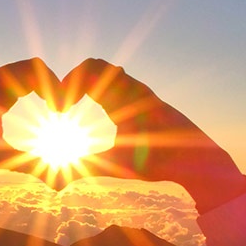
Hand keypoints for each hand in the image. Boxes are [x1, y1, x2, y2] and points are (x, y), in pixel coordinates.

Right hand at [0, 58, 61, 188]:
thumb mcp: (0, 159)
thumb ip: (26, 164)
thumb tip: (57, 182)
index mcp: (3, 96)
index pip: (36, 79)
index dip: (56, 90)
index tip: (63, 111)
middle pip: (34, 67)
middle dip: (56, 82)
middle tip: (64, 107)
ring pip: (23, 66)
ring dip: (44, 82)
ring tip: (56, 105)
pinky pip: (3, 75)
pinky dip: (23, 85)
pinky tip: (30, 104)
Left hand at [62, 59, 245, 212]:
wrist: (189, 163)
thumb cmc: (156, 162)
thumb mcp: (113, 165)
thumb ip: (88, 166)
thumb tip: (59, 181)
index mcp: (116, 105)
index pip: (87, 83)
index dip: (67, 90)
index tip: (56, 109)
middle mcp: (125, 93)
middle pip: (91, 66)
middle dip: (68, 79)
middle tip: (57, 103)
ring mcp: (136, 91)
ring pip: (102, 64)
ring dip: (78, 77)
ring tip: (66, 101)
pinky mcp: (145, 95)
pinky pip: (119, 76)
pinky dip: (96, 82)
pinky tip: (87, 101)